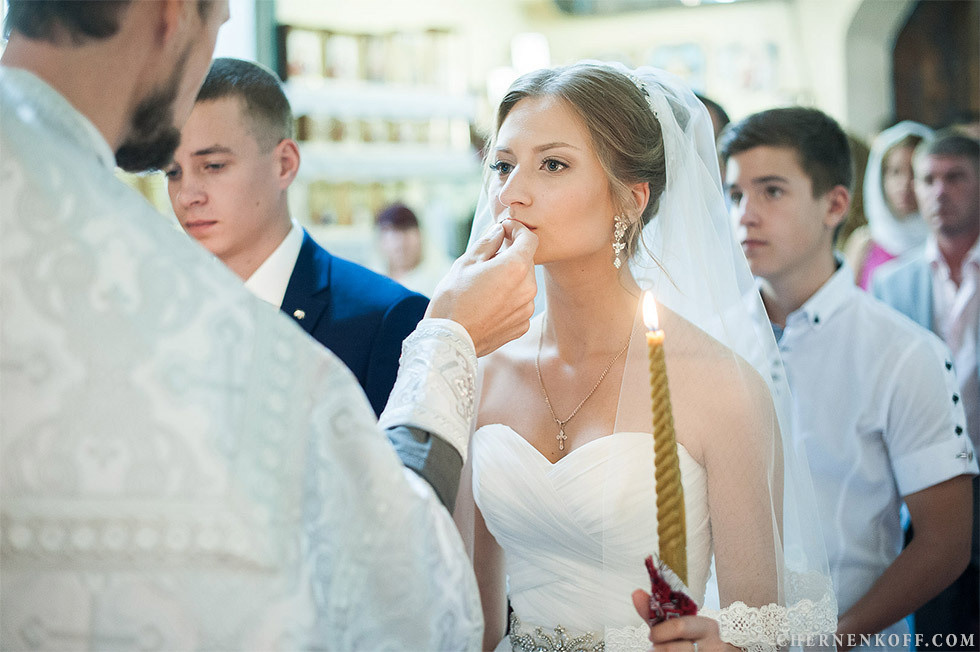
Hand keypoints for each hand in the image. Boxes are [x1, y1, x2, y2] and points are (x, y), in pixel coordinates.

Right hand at [426, 219, 536, 356]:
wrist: (449, 339)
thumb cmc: (453, 298)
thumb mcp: (466, 262)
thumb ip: (488, 242)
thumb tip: (499, 231)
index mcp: (516, 267)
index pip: (530, 239)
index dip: (517, 230)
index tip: (504, 230)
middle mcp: (528, 288)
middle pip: (527, 261)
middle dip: (511, 256)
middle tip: (487, 261)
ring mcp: (527, 309)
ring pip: (524, 284)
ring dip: (511, 279)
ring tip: (485, 286)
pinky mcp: (522, 326)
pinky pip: (520, 304)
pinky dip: (509, 299)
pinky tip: (489, 304)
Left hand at [632, 589, 736, 651]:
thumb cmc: (691, 639)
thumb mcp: (678, 624)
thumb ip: (656, 612)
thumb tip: (637, 593)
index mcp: (708, 626)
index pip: (679, 626)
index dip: (660, 632)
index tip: (652, 635)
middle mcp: (713, 644)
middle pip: (674, 648)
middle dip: (658, 647)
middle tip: (654, 647)